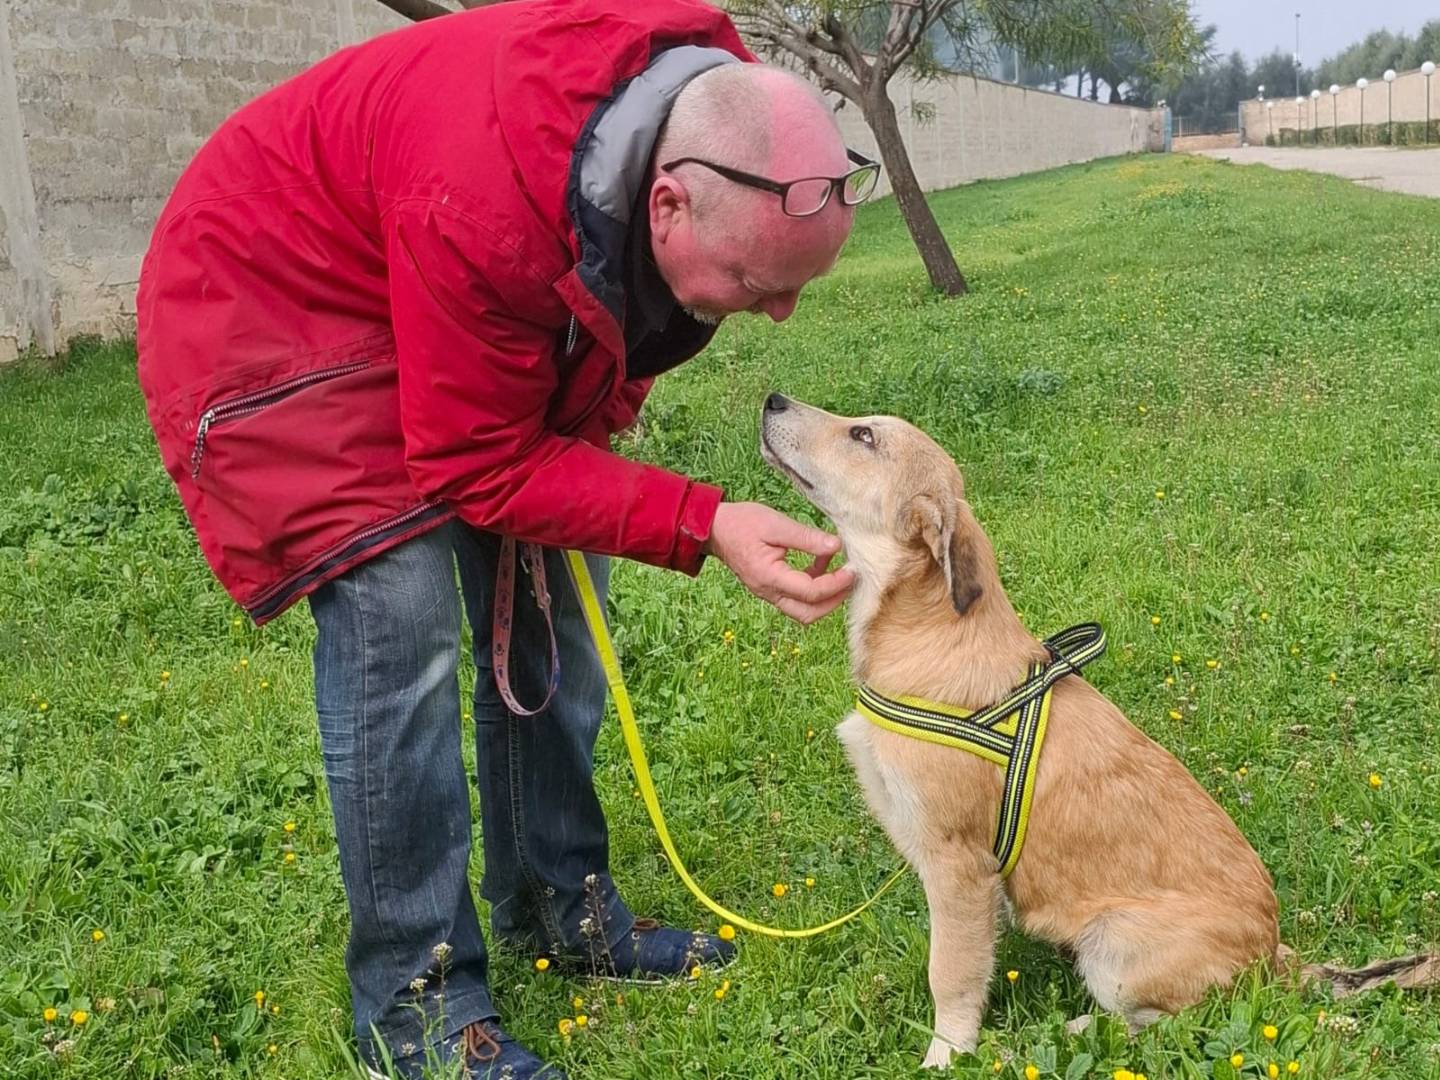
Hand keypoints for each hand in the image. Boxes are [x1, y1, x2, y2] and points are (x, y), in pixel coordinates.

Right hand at [703, 501, 854, 623]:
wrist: (713, 528)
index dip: (836, 584)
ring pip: (802, 610)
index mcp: (769, 577)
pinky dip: (812, 587)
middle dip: (834, 600)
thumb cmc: (741, 522)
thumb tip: (837, 546)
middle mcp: (768, 591)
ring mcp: (767, 592)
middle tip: (850, 579)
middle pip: (808, 613)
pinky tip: (821, 563)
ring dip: (824, 597)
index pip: (811, 592)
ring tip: (839, 572)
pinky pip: (795, 598)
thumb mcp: (776, 524)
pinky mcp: (769, 587)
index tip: (852, 569)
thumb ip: (807, 537)